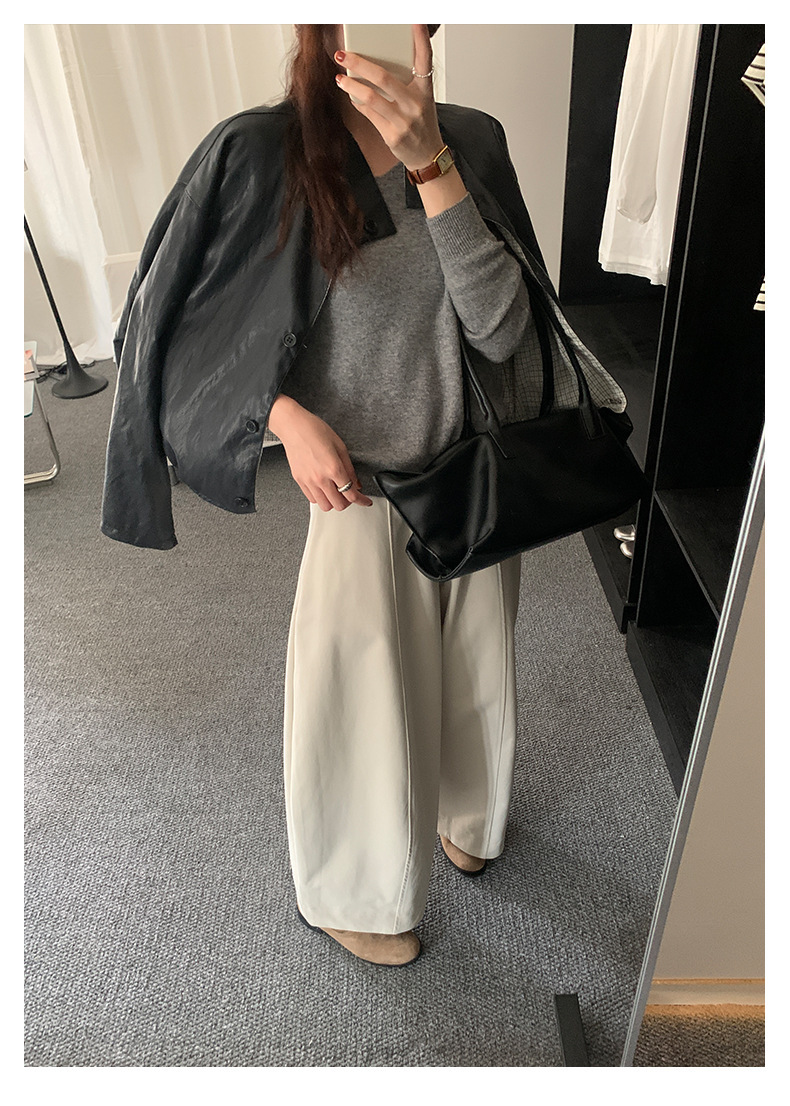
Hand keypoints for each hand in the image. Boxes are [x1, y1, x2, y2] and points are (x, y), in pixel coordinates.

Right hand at [268, 395, 372, 510]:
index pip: (351, 494)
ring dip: (333, 502)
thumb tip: (356, 484)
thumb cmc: (315, 431)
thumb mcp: (340, 447)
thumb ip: (350, 469)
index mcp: (333, 468)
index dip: (362, 501)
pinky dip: (321, 498)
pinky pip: (312, 499)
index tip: (365, 501)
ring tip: (336, 492)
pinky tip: (324, 489)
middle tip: (350, 494)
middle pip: (338, 505)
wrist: (293, 427)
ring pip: (325, 506)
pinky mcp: (299, 481)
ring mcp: (308, 481)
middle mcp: (320, 478)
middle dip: (348, 502)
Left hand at [334, 24, 443, 171]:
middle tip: (342, 54)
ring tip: (339, 77)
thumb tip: (375, 65)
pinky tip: (351, 95)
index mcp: (426, 90)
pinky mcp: (392, 135)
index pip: (425, 59)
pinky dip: (357, 102)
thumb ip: (405, 82)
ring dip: (350, 85)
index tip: (414, 20)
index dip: (421, 38)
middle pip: (383, 77)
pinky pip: (368, 114)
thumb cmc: (421, 123)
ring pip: (370, 97)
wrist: (427, 156)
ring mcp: (404, 121)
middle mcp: (416, 104)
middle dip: (359, 63)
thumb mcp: (421, 99)